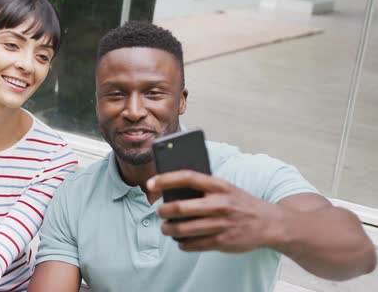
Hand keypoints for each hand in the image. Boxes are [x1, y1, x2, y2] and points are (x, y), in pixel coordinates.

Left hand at [147, 170, 283, 252]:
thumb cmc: (241, 204)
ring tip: (165, 228)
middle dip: (163, 211)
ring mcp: (222, 224)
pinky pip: (193, 244)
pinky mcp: (223, 242)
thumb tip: (172, 192)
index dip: (166, 179)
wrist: (271, 224)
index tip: (151, 183)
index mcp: (219, 186)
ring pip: (184, 229)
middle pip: (181, 207)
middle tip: (159, 212)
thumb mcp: (226, 189)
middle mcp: (220, 204)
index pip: (187, 178)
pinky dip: (182, 243)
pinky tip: (180, 240)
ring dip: (169, 229)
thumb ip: (204, 189)